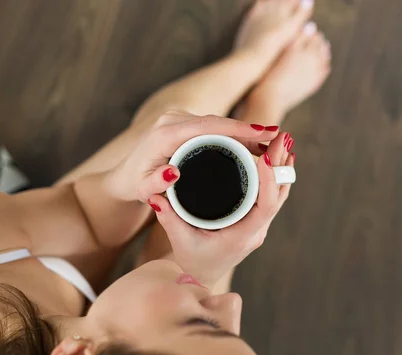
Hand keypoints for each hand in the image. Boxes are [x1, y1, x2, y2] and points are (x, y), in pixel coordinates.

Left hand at [108, 111, 277, 202]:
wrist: (123, 177)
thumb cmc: (135, 186)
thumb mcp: (143, 190)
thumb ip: (155, 183)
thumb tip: (173, 173)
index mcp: (166, 132)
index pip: (208, 126)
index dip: (238, 129)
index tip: (264, 134)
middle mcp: (172, 119)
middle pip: (217, 121)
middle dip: (248, 129)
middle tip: (278, 139)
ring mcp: (177, 118)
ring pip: (216, 122)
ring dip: (243, 130)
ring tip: (271, 142)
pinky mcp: (182, 122)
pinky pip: (211, 125)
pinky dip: (232, 132)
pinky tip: (251, 140)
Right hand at [147, 131, 294, 287]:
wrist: (199, 276)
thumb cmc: (190, 260)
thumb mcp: (178, 239)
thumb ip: (168, 218)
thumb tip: (156, 196)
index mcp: (241, 236)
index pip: (264, 206)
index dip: (268, 180)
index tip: (265, 156)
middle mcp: (255, 231)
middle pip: (277, 195)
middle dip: (280, 165)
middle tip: (282, 137)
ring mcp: (258, 226)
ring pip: (278, 194)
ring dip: (281, 168)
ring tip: (283, 141)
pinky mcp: (255, 221)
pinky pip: (271, 196)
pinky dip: (274, 176)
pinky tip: (275, 158)